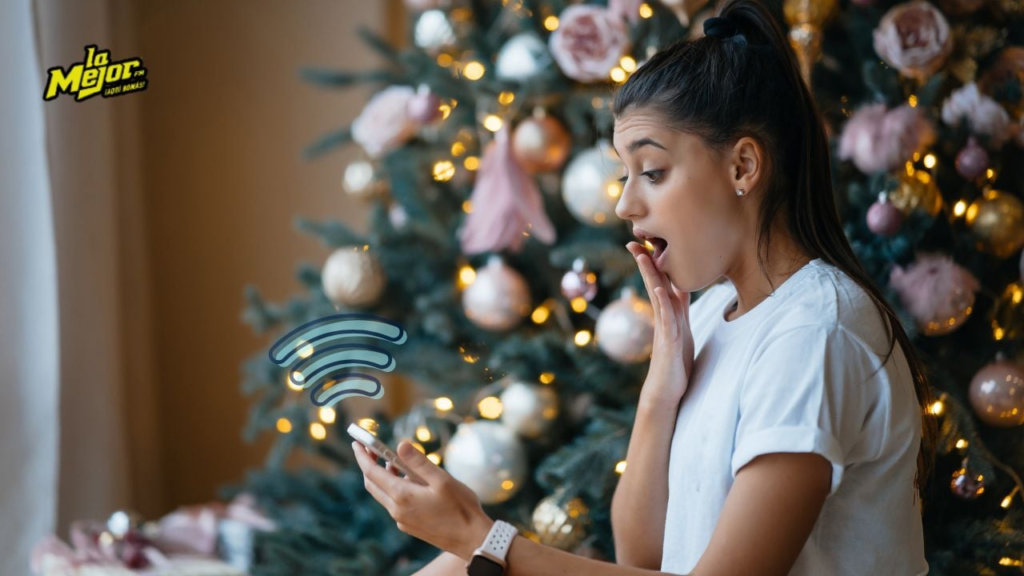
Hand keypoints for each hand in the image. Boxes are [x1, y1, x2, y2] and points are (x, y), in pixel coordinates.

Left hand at [352, 439, 494, 560]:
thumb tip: (400, 445)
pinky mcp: (409, 526)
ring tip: (395, 462)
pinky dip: (394, 489)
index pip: (372, 473)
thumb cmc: (460, 508)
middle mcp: (397, 510)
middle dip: (368, 465)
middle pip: (373, 484)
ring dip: (384, 477)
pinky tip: (411, 482)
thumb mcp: (442, 479)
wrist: (471, 539)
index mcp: (402, 496)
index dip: (362, 456)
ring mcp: (402, 520)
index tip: (357, 442)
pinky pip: (394, 504)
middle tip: (371, 449)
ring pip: (383, 494)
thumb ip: (419, 463)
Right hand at [626, 241, 694, 408]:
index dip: (655, 264)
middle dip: (645, 263)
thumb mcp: (681, 331)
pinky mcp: (668, 343)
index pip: (662, 283)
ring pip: (657, 297)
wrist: (667, 392)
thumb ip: (679, 311)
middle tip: (633, 241)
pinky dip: (663, 302)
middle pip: (655, 285)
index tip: (648, 243)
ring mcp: (664, 329)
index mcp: (669, 315)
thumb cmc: (674, 363)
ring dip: (650, 275)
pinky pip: (665, 319)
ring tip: (642, 256)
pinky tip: (659, 289)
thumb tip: (679, 292)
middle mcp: (663, 319)